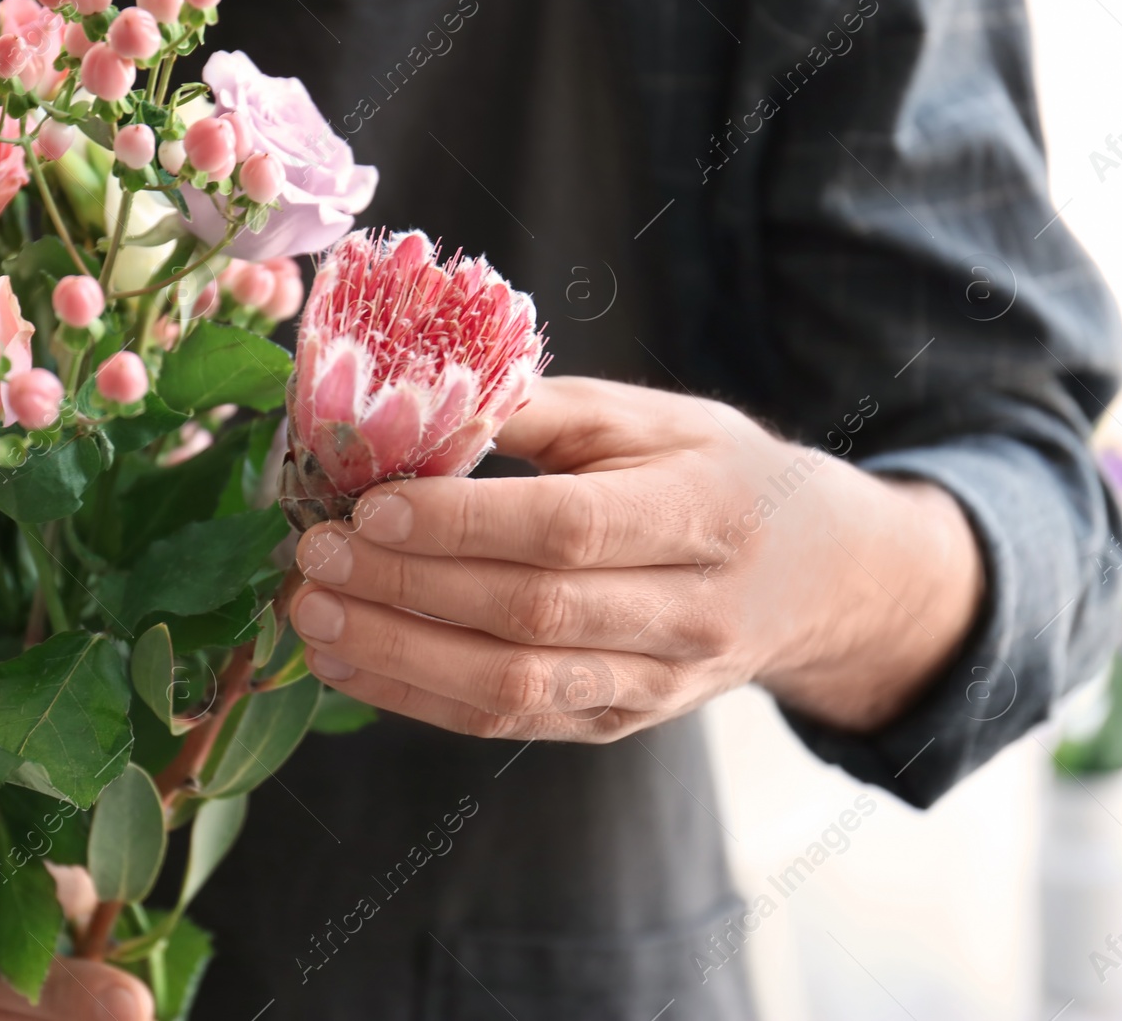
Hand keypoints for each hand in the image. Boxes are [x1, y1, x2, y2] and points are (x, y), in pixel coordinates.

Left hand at [288, 376, 983, 740]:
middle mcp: (687, 613)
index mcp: (701, 513)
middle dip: (407, 588)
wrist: (812, 576)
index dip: (464, 524)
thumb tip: (415, 398)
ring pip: (512, 687)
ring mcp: (655, 683)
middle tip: (314, 555)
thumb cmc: (717, 472)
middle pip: (528, 614)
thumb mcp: (654, 417)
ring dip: (398, 656)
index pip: (568, 529)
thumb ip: (543, 408)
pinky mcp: (617, 722)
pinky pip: (508, 723)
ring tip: (309, 616)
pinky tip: (345, 660)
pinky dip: (416, 697)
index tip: (371, 506)